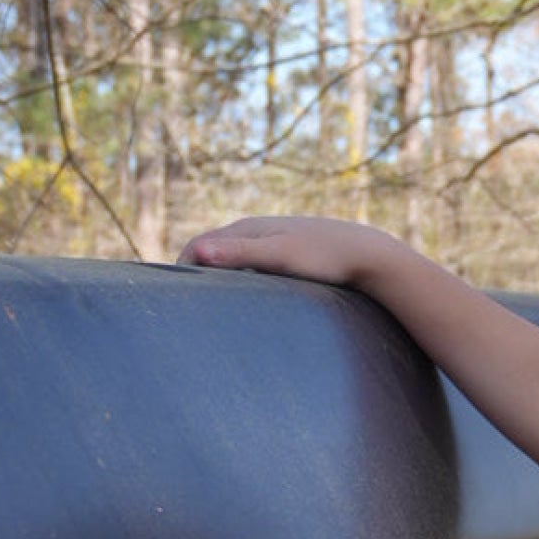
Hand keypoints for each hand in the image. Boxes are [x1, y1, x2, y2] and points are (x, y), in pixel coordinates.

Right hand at [177, 214, 390, 288]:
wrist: (367, 254)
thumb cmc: (326, 256)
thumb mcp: (280, 256)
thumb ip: (239, 255)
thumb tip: (196, 253)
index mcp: (246, 229)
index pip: (199, 246)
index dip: (181, 268)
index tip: (170, 298)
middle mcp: (255, 232)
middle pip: (212, 252)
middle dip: (195, 274)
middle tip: (181, 307)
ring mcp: (271, 243)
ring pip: (232, 261)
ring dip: (216, 279)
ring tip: (206, 309)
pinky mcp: (286, 257)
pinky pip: (251, 269)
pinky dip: (239, 283)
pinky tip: (244, 303)